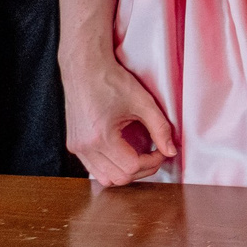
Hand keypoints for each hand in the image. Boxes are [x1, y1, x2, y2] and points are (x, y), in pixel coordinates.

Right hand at [62, 49, 173, 185]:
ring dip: (126, 172)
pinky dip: (112, 167)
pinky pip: (93, 168)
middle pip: (117, 178)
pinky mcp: (74, 145)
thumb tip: (172, 151)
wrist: (85, 68)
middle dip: (142, 170)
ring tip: (142, 155)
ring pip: (104, 177)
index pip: (131, 167)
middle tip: (156, 154)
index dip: (152, 162)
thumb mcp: (143, 102)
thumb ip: (160, 128)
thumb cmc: (112, 81)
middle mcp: (84, 147)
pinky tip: (126, 152)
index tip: (162, 151)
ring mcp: (76, 147)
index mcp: (100, 137)